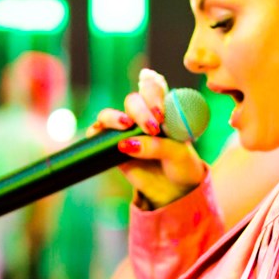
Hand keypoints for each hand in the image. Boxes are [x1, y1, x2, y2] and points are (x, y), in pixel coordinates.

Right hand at [91, 68, 206, 208]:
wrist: (175, 189)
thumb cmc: (181, 165)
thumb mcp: (178, 154)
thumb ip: (157, 146)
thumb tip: (127, 144)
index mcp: (162, 110)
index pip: (153, 89)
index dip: (153, 93)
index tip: (160, 113)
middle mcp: (142, 116)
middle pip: (132, 101)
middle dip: (141, 111)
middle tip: (153, 127)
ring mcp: (125, 131)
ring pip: (110, 114)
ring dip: (114, 117)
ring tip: (126, 126)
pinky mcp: (112, 146)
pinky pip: (98, 134)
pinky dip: (97, 132)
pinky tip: (104, 137)